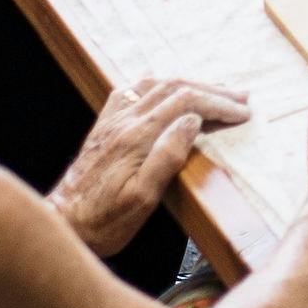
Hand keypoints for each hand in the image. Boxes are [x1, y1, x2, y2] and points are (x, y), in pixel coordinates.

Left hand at [52, 73, 250, 254]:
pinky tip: (167, 89)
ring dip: (190, 83)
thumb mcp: (143, 198)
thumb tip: (193, 121)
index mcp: (137, 136)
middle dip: (212, 90)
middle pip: (175, 87)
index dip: (219, 104)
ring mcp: (112, 120)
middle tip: (241, 99)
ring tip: (215, 91)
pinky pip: (133, 91)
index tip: (242, 113)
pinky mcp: (105, 125)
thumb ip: (168, 156)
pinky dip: (158, 85)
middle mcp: (124, 120)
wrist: (65, 224)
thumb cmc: (106, 220)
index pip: (187, 103)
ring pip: (156, 84)